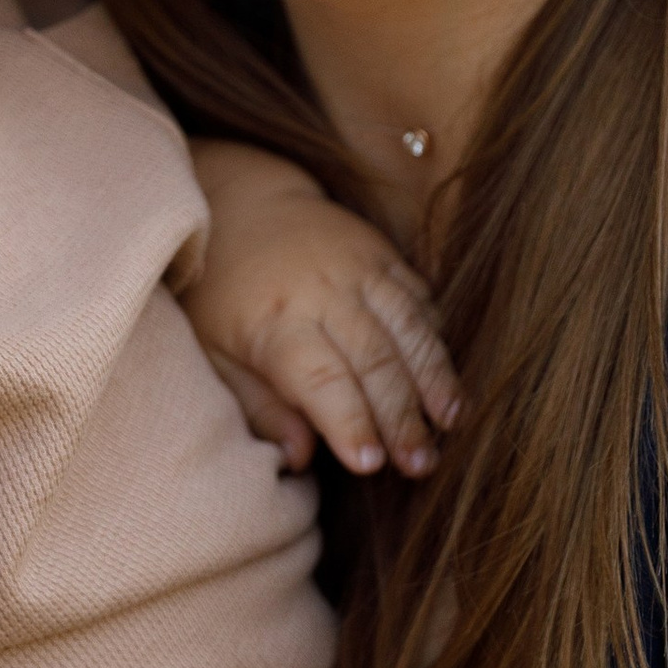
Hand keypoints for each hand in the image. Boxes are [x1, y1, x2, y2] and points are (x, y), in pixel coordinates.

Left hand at [184, 143, 456, 478]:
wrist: (240, 203)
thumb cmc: (220, 295)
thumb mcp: (215, 354)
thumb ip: (259, 406)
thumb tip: (299, 457)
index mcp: (275, 322)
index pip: (322, 378)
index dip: (349, 422)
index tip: (370, 464)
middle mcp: (323, 292)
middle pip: (375, 360)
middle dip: (402, 416)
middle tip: (422, 464)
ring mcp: (360, 268)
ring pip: (409, 328)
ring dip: (435, 379)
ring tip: (452, 422)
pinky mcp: (384, 255)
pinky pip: (421, 299)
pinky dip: (437, 340)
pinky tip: (449, 379)